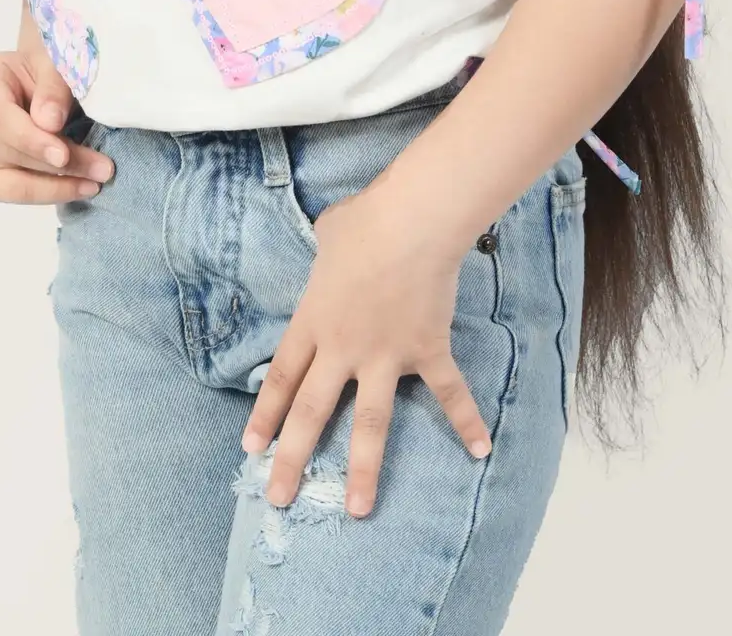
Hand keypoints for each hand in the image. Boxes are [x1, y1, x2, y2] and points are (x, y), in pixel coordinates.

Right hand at [0, 48, 113, 202]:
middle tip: (101, 169)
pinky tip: (76, 188)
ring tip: (94, 182)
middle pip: (8, 150)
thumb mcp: (54, 60)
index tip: (63, 155)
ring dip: (57, 184)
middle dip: (58, 164)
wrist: (36, 77)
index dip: (30, 140)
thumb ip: (53, 86)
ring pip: (9, 179)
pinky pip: (11, 192)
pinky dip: (46, 193)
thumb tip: (50, 123)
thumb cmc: (46, 65)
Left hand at [240, 181, 491, 517]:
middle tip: (277, 498)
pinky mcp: (426, 352)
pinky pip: (448, 392)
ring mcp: (385, 356)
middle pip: (311, 411)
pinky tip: (481, 450)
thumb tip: (334, 238)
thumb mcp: (329, 233)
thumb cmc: (365, 222)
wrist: (411, 223)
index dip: (265, 415)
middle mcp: (343, 348)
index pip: (282, 377)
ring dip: (364, 470)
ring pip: (370, 424)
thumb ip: (327, 250)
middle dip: (292, 459)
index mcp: (313, 320)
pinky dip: (467, 420)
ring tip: (357, 510)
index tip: (251, 450)